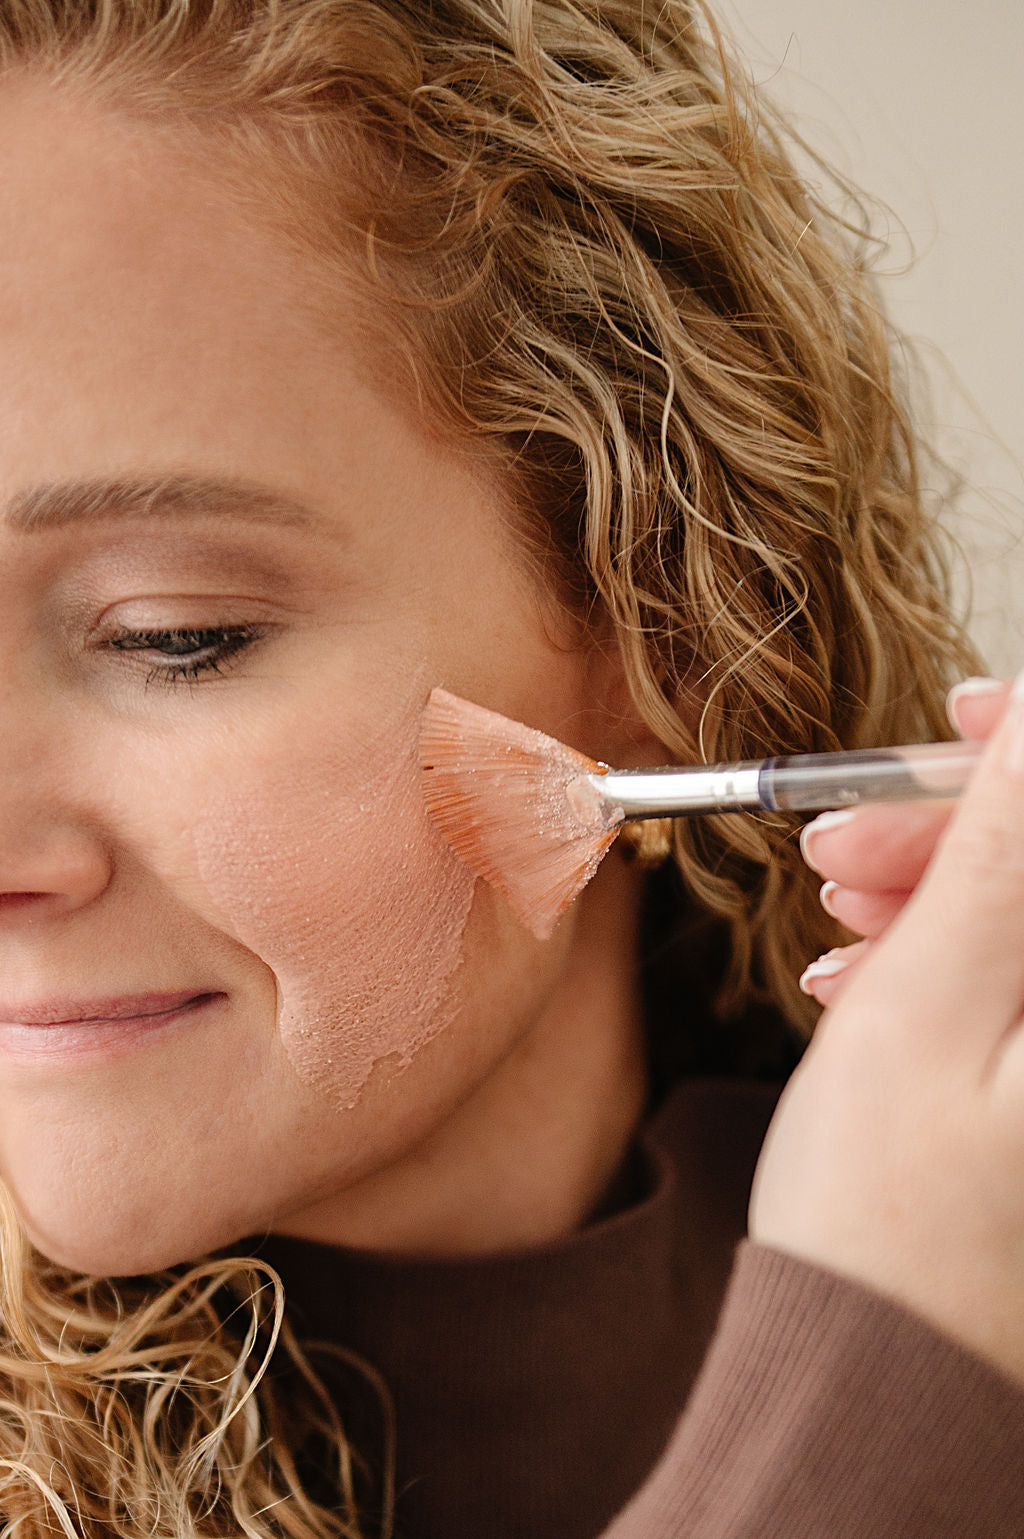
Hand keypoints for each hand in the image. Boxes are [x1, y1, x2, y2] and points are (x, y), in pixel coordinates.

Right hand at [749, 673, 1023, 1386]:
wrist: (870, 1380)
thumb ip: (1000, 854)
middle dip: (963, 832)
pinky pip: (1014, 994)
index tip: (961, 717)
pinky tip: (866, 978)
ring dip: (939, 897)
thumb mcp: (927, 1008)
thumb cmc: (888, 1223)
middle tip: (843, 843)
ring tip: (834, 918)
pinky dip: (946, 966)